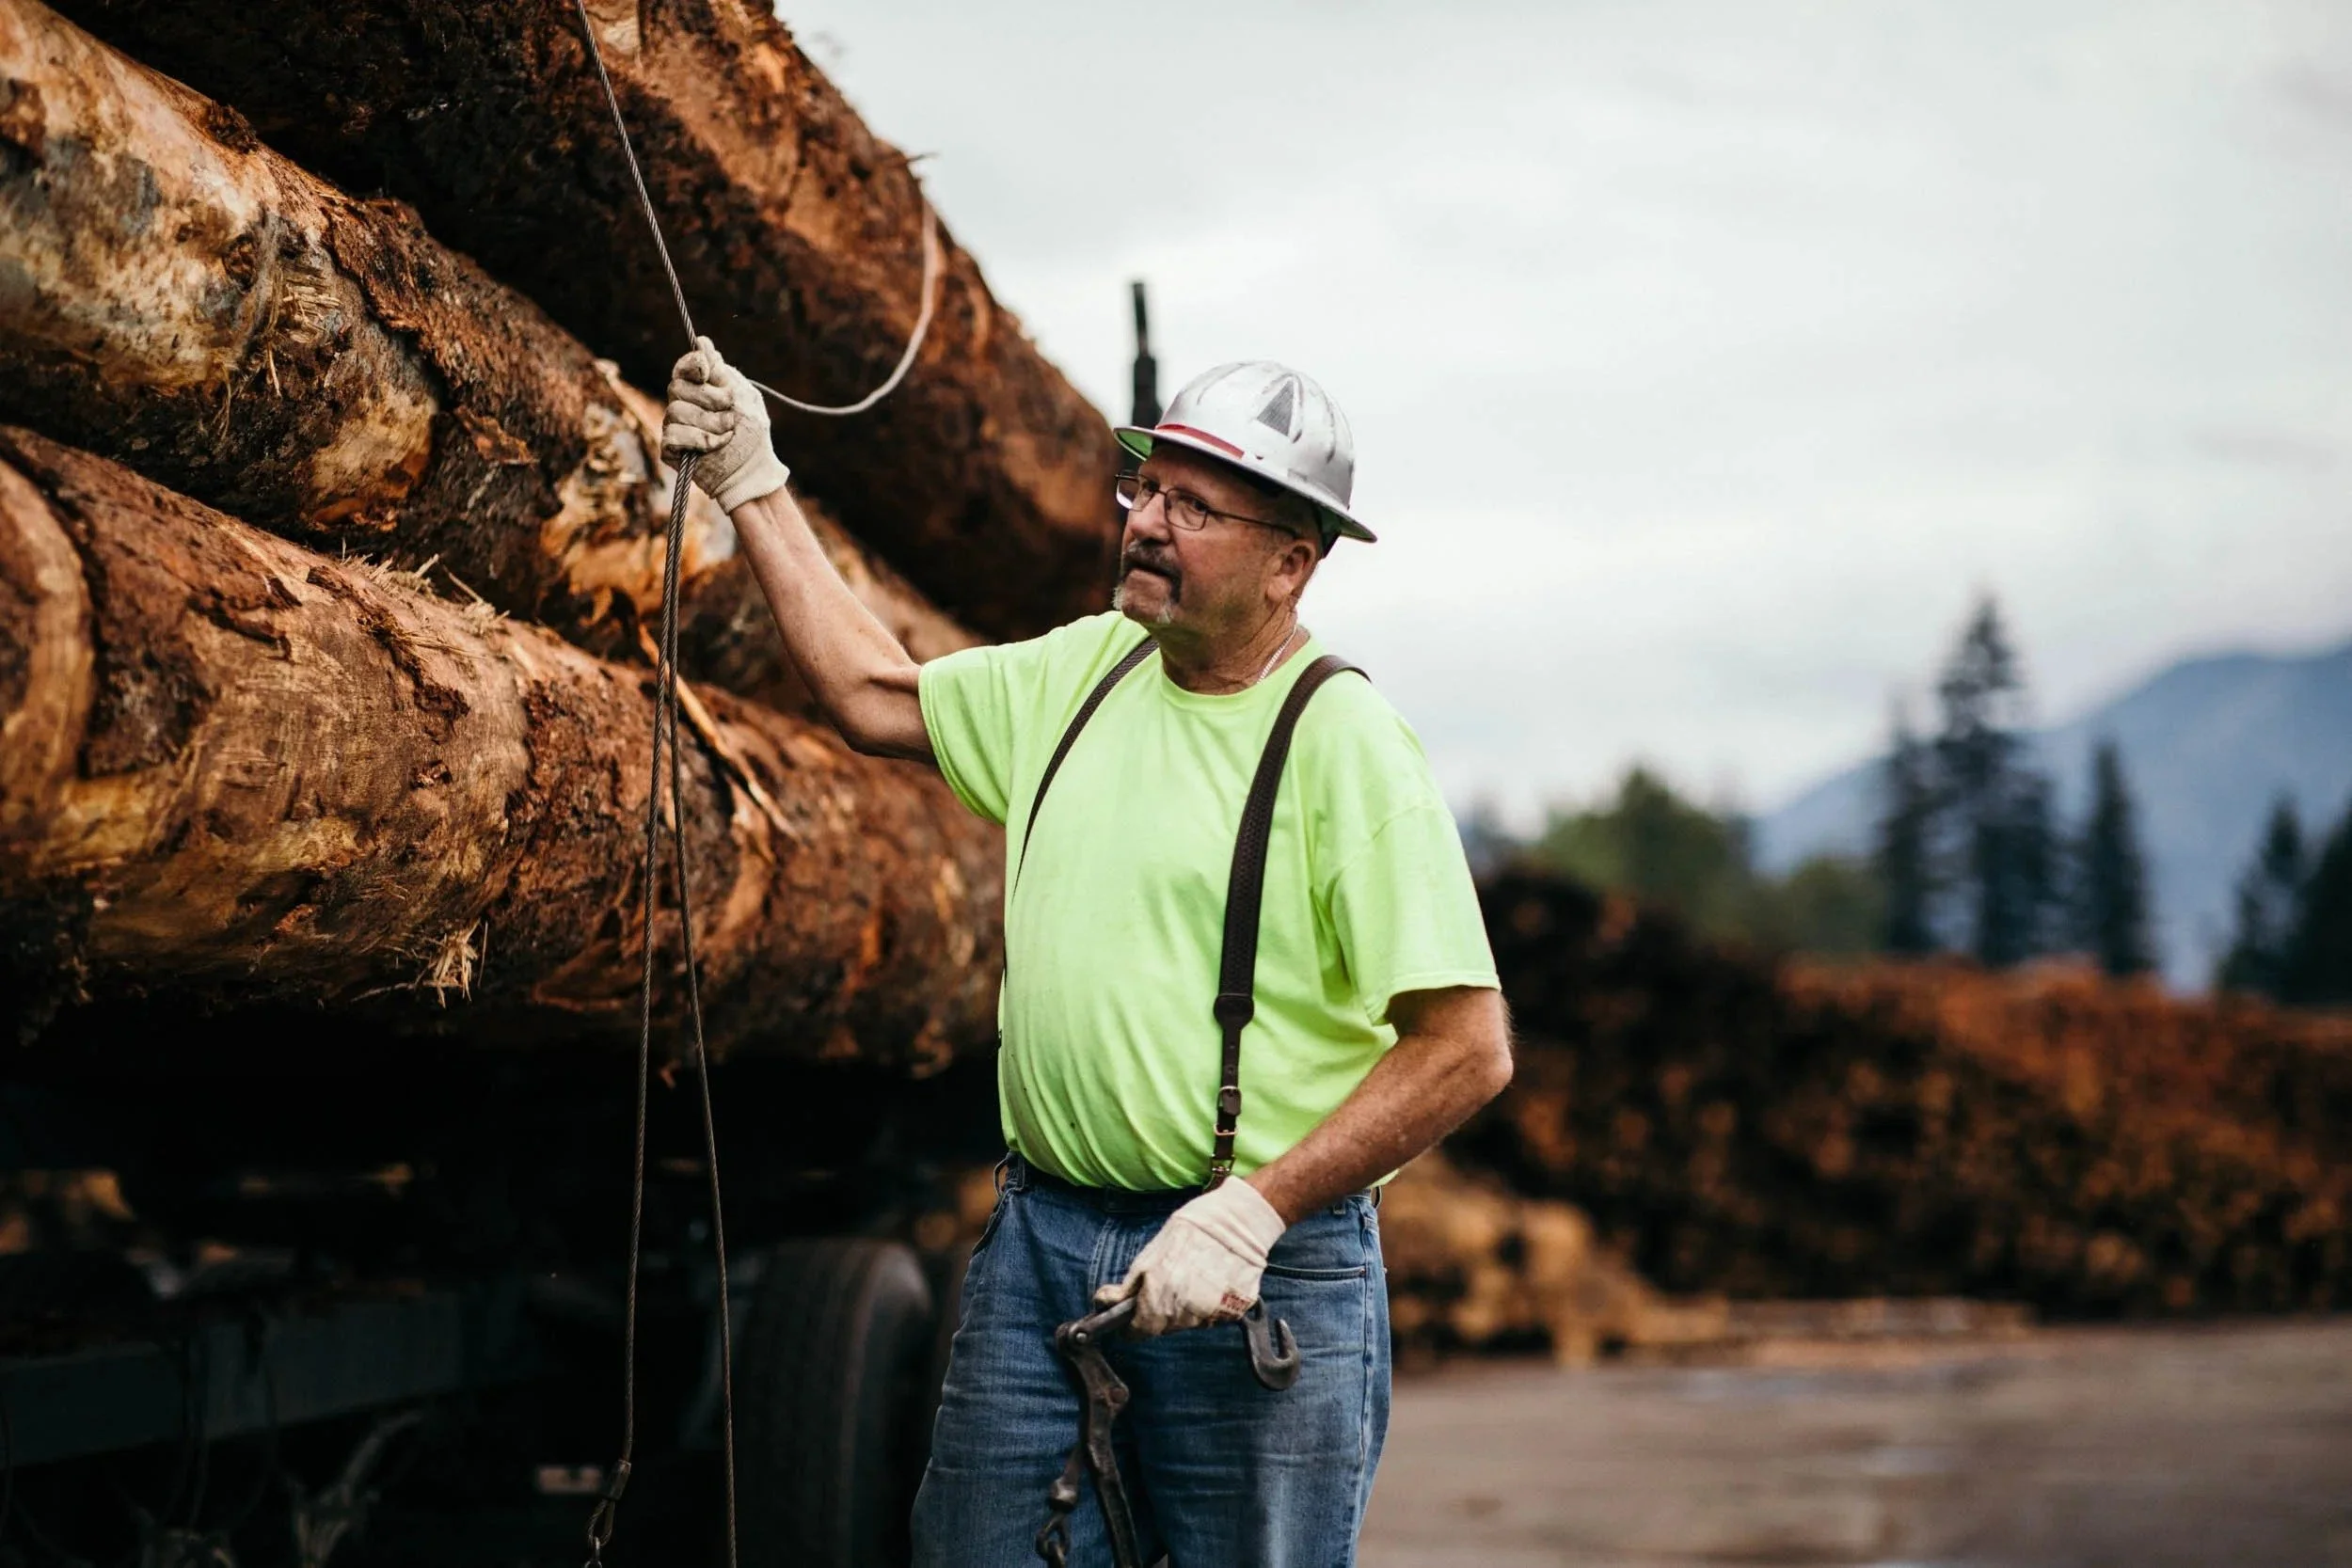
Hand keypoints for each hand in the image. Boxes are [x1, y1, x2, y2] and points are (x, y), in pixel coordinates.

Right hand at [663, 336, 789, 512]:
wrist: (752, 473)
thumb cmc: (752, 436)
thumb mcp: (744, 398)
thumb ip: (723, 372)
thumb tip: (703, 342)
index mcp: (701, 389)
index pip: (683, 368)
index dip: (692, 365)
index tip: (708, 371)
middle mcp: (684, 404)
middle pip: (677, 387)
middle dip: (709, 400)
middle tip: (730, 413)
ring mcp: (676, 426)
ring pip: (676, 411)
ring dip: (709, 424)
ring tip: (727, 434)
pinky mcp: (671, 449)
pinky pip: (673, 434)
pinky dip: (699, 440)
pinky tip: (715, 447)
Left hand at [1093, 1179, 1287, 1336]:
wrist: (1240, 1221)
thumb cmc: (1194, 1229)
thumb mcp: (1151, 1252)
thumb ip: (1130, 1284)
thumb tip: (1105, 1301)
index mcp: (1160, 1297)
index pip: (1138, 1331)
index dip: (1130, 1326)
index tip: (1130, 1320)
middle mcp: (1186, 1312)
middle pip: (1164, 1327)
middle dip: (1158, 1312)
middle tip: (1167, 1283)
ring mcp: (1212, 1314)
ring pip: (1189, 1322)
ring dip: (1184, 1308)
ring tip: (1192, 1276)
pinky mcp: (1234, 1312)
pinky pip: (1213, 1316)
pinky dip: (1208, 1304)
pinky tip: (1211, 1279)